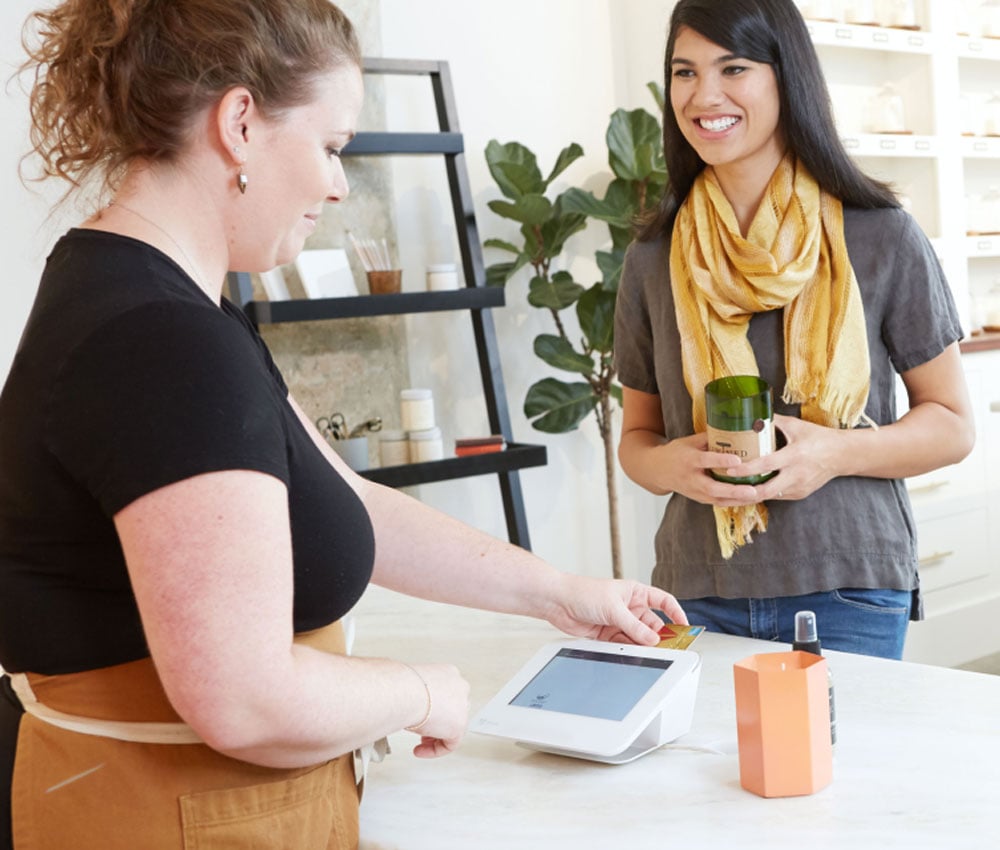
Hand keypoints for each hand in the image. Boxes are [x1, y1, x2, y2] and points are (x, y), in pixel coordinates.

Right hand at [407, 663, 470, 758]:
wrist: (404, 691)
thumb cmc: (402, 685)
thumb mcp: (411, 684)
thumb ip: (418, 693)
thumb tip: (407, 701)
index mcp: (449, 673)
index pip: (448, 694)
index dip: (435, 709)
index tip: (423, 716)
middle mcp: (459, 687)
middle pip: (454, 710)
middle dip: (438, 724)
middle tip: (423, 732)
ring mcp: (462, 706)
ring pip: (453, 727)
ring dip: (435, 738)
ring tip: (419, 744)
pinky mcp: (459, 725)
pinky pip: (450, 744)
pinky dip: (434, 750)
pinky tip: (419, 750)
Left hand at [542, 574, 688, 645]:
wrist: (558, 602)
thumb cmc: (583, 592)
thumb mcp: (614, 608)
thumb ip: (634, 626)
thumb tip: (653, 639)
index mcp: (635, 593)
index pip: (663, 602)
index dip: (676, 613)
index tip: (685, 627)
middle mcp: (629, 607)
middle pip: (652, 624)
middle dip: (659, 636)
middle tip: (667, 648)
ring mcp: (619, 621)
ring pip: (638, 637)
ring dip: (642, 645)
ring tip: (647, 653)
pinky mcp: (608, 634)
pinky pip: (624, 644)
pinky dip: (628, 650)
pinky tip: (631, 654)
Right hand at [651, 432, 761, 507]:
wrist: (658, 471)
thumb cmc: (676, 452)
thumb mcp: (689, 441)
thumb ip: (710, 438)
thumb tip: (734, 428)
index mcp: (688, 460)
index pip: (705, 460)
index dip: (721, 460)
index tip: (737, 459)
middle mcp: (691, 478)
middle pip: (713, 488)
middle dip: (734, 491)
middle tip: (753, 490)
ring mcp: (695, 492)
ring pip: (718, 499)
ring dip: (739, 500)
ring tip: (758, 496)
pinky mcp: (700, 499)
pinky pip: (720, 503)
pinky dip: (736, 502)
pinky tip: (751, 499)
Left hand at [727, 414, 844, 501]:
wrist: (843, 455)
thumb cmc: (818, 437)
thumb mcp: (796, 426)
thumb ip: (773, 421)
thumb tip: (750, 413)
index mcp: (794, 456)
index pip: (766, 465)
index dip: (746, 469)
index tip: (728, 470)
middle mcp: (796, 475)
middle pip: (765, 490)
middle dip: (741, 493)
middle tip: (720, 491)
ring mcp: (798, 487)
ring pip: (768, 496)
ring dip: (747, 497)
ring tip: (725, 497)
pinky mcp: (799, 494)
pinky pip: (776, 496)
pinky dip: (759, 495)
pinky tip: (743, 494)